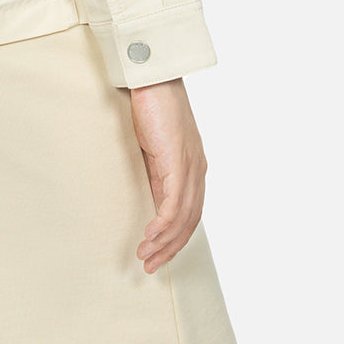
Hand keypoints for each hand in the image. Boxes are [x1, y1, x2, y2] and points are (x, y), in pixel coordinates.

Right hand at [129, 78, 205, 272]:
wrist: (153, 77)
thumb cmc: (152, 105)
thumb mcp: (155, 147)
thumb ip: (157, 172)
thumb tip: (150, 198)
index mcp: (193, 167)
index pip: (190, 213)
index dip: (176, 239)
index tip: (158, 255)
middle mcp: (197, 170)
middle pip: (190, 221)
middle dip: (170, 248)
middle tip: (150, 265)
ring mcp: (190, 166)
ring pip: (183, 217)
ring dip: (164, 242)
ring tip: (145, 256)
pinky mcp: (177, 160)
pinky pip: (174, 201)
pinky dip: (163, 223)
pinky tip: (150, 235)